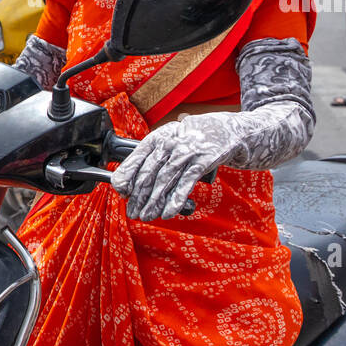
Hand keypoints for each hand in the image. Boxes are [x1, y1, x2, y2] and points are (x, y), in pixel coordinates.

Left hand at [110, 114, 236, 220]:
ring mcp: (186, 152)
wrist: (224, 130)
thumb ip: (150, 158)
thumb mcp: (167, 141)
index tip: (121, 192)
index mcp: (156, 138)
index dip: (126, 178)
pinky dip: (175, 200)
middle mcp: (168, 144)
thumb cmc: (190, 139)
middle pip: (148, 174)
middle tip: (132, 211)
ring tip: (146, 215)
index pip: (135, 159)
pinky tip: (167, 212)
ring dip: (153, 202)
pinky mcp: (202, 162)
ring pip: (164, 181)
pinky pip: (185, 184)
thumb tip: (130, 180)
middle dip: (138, 197)